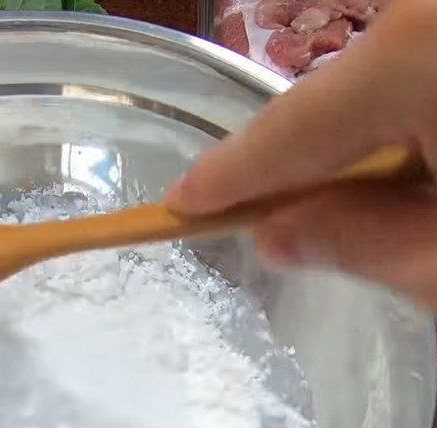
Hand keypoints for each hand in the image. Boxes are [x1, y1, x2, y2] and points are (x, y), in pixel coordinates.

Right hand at [167, 0, 436, 304]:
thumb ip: (362, 243)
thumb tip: (279, 235)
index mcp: (418, 58)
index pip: (293, 128)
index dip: (230, 173)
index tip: (178, 203)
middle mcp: (432, 17)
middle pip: (332, 99)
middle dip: (293, 163)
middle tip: (253, 218)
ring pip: (380, 82)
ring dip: (353, 146)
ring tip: (340, 206)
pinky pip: (420, 71)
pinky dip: (403, 121)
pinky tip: (410, 166)